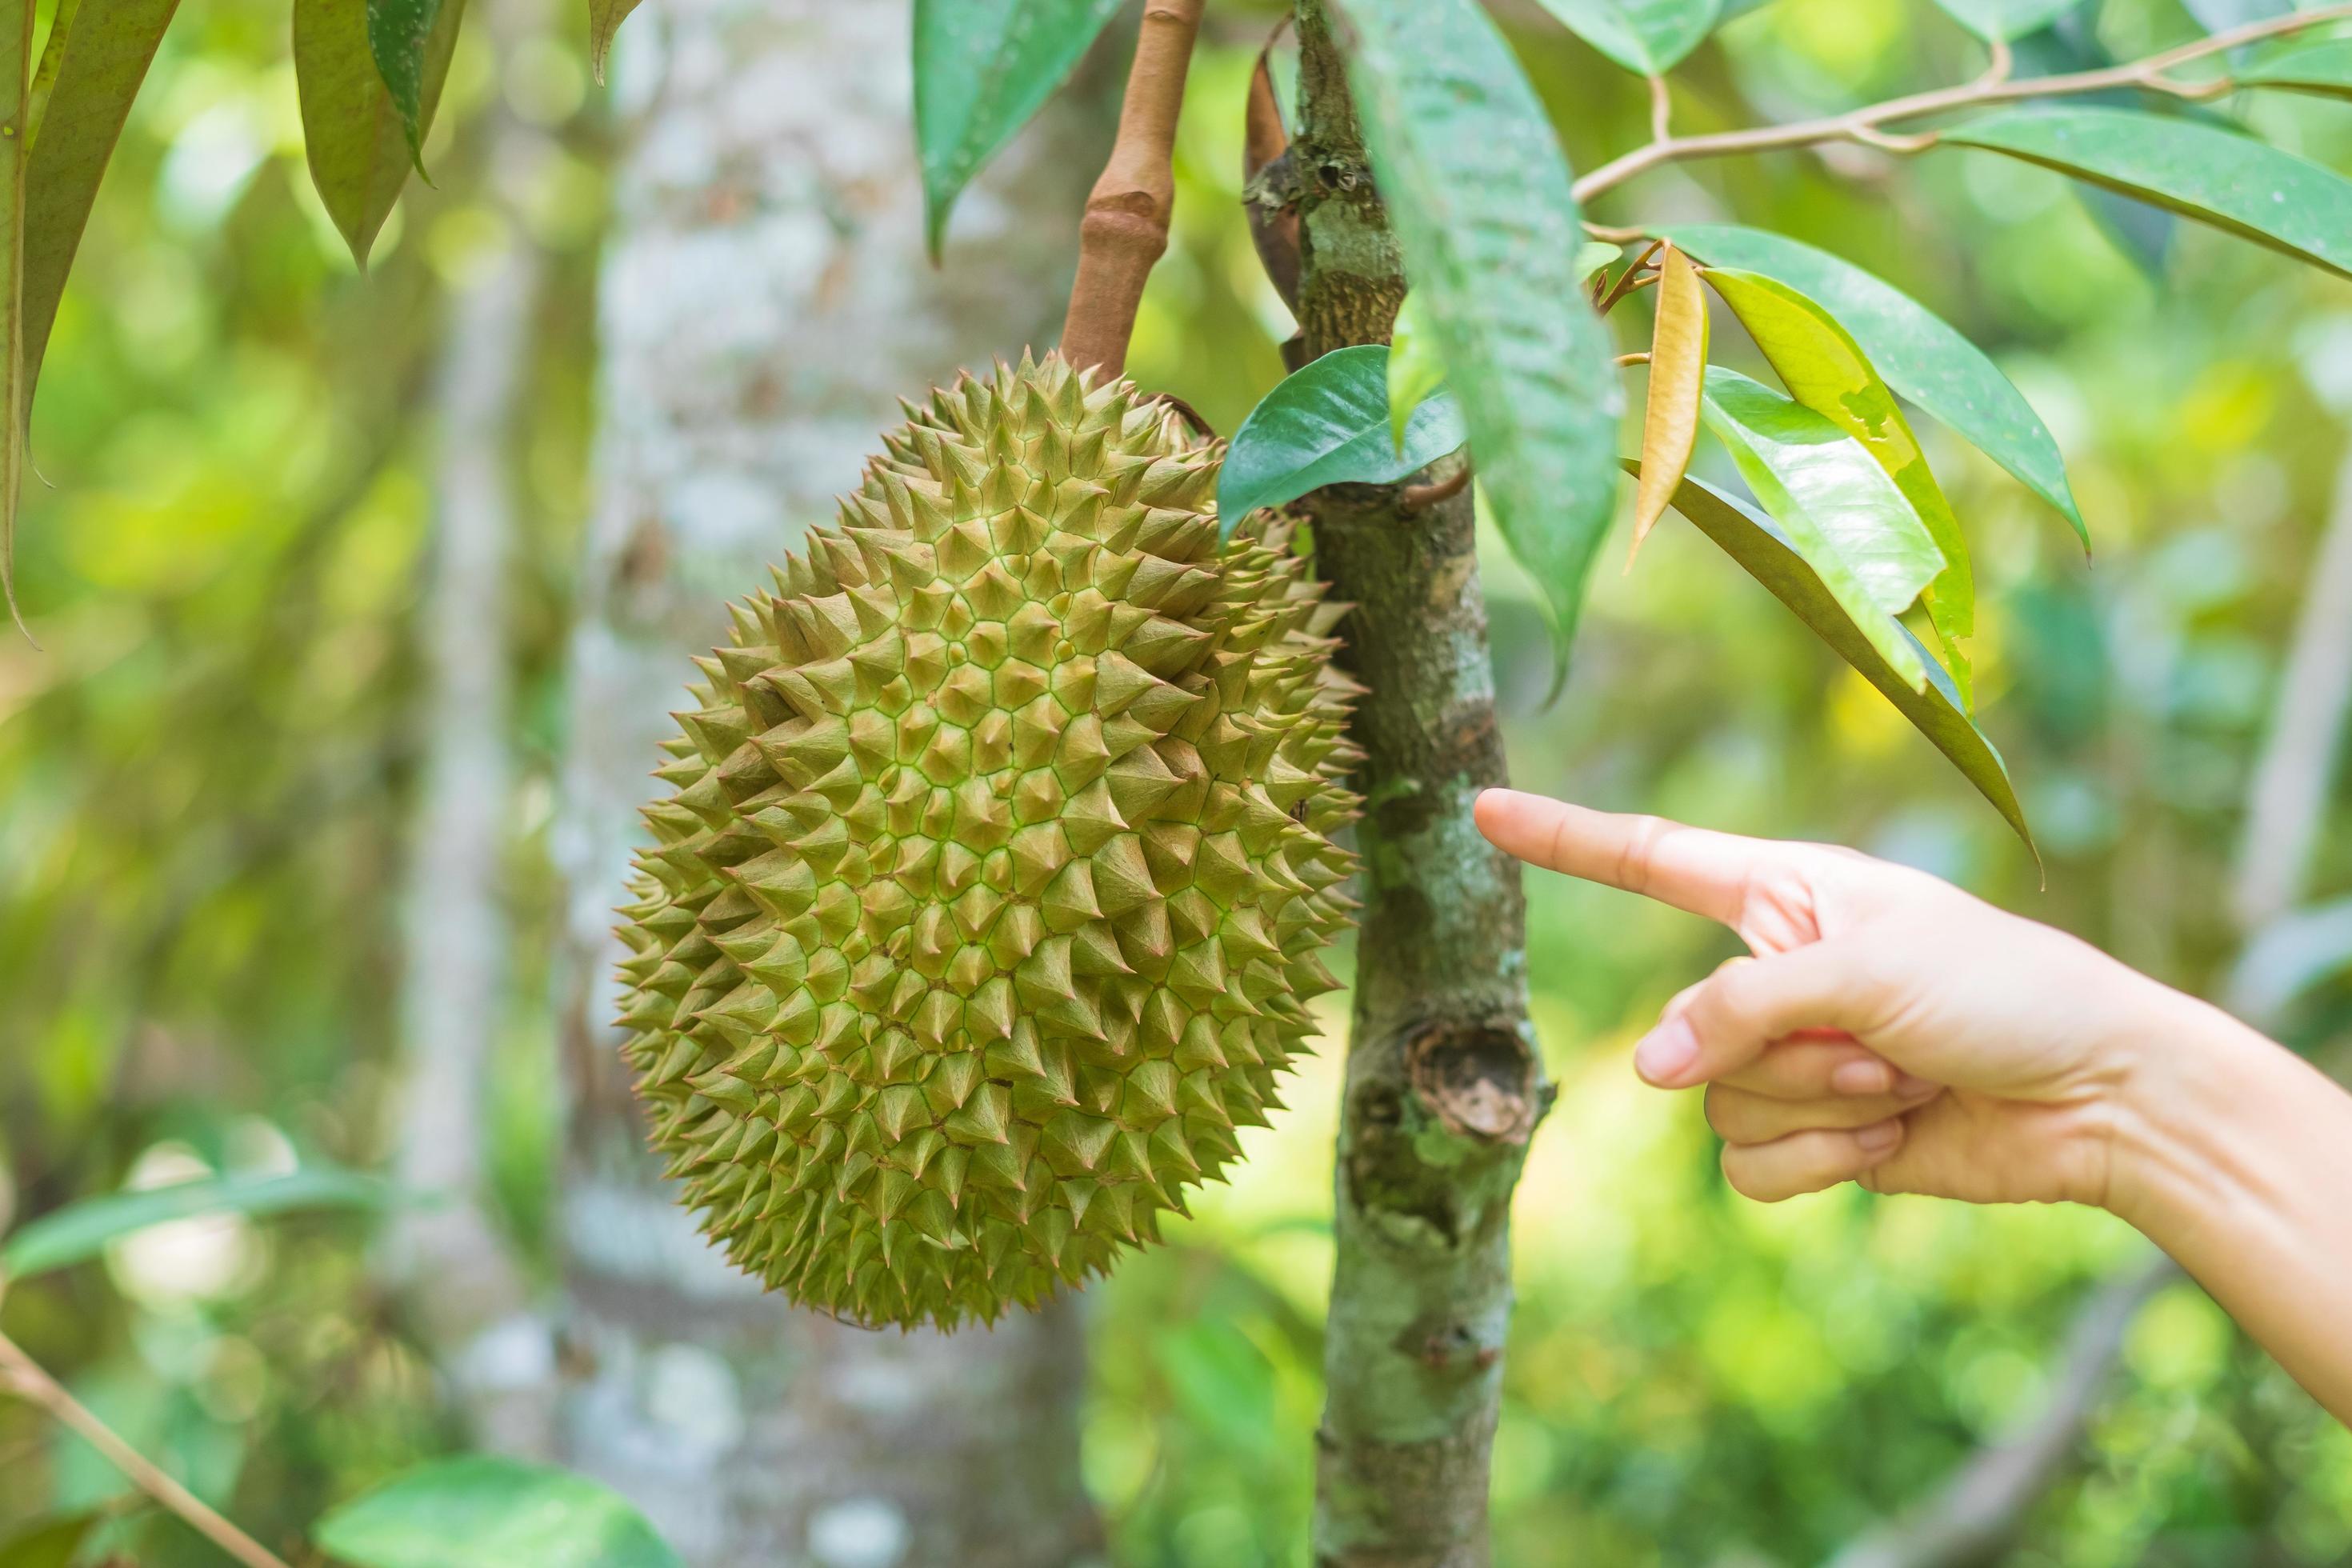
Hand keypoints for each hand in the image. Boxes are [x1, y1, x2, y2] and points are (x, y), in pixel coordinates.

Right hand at [1473, 788, 2194, 1210]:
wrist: (2104, 1100)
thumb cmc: (2005, 993)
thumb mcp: (1868, 970)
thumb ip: (1741, 1009)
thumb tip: (1645, 1071)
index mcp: (1786, 892)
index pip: (1649, 860)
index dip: (1562, 837)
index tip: (1481, 808)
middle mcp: (1774, 973)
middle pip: (1687, 1027)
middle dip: (1786, 1051)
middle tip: (1892, 1043)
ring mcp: (1792, 1058)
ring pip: (1715, 1104)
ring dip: (1819, 1105)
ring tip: (1906, 1086)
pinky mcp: (1816, 1136)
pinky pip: (1750, 1166)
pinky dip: (1821, 1161)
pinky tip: (1893, 1139)